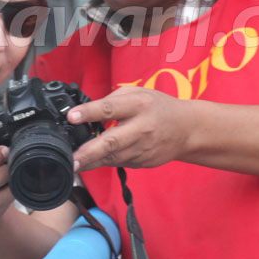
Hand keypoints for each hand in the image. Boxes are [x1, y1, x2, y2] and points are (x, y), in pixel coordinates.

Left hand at [68, 86, 189, 170]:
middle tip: (71, 160)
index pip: (111, 108)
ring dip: (91, 162)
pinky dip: (103, 162)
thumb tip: (86, 113)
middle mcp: (141, 128)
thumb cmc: (157, 107)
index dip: (90, 112)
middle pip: (112, 141)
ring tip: (72, 165)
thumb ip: (112, 100)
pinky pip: (119, 163)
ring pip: (113, 157)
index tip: (72, 116)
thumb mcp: (137, 93)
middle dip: (89, 152)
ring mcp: (143, 148)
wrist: (187, 129)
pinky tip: (89, 163)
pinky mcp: (143, 162)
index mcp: (138, 105)